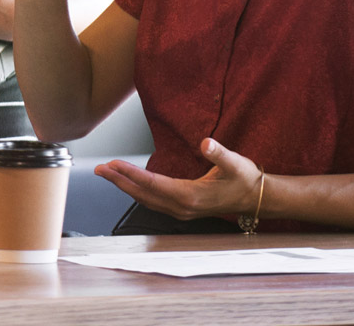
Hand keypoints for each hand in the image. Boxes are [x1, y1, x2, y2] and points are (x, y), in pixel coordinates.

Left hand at [95, 138, 264, 221]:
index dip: (130, 174)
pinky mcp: (182, 209)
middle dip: (119, 181)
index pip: (152, 183)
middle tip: (98, 169)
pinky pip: (153, 201)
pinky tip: (129, 184)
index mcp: (190, 195)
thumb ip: (220, 154)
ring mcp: (181, 210)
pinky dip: (137, 192)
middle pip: (143, 194)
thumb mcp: (236, 163)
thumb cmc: (245, 179)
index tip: (112, 165)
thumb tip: (206, 143)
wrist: (255, 198)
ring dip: (125, 187)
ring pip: (146, 200)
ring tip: (107, 174)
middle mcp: (182, 206)